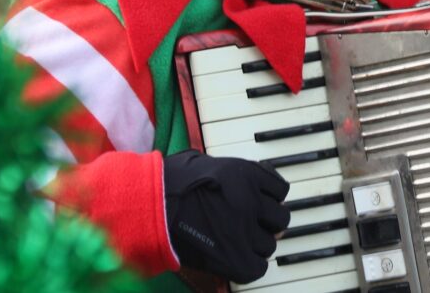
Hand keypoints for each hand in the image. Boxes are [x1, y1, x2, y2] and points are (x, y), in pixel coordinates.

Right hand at [164, 150, 289, 283]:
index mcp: (246, 174)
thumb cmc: (168, 182)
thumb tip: (245, 182)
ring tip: (238, 243)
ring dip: (257, 245)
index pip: (280, 190)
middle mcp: (251, 201)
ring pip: (269, 244)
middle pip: (280, 218)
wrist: (149, 207)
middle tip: (253, 225)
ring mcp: (244, 231)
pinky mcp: (235, 259)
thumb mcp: (204, 162)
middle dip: (268, 222)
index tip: (262, 202)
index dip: (270, 197)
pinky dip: (250, 265)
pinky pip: (258, 267)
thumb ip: (230, 172)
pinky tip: (236, 259)